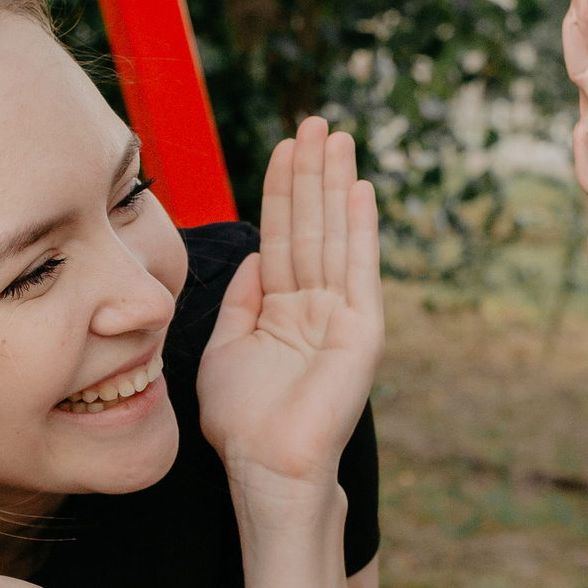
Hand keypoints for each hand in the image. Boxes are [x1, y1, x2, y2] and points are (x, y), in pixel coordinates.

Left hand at [197, 116, 382, 499]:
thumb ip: (241, 301)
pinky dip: (360, 230)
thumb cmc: (241, 421)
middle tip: (316, 121)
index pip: (283, 236)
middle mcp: (316, 305)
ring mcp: (341, 316)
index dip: (283, 191)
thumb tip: (254, 258)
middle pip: (312, 225)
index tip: (285, 145)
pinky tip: (359, 191)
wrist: (265, 467)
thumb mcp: (226, 347)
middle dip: (313, 174)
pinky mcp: (361, 332)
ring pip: (335, 237)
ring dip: (336, 186)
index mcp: (283, 309)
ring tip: (338, 139)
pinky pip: (359, 271)